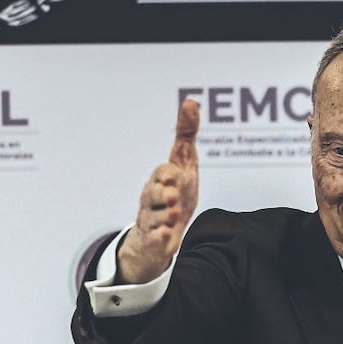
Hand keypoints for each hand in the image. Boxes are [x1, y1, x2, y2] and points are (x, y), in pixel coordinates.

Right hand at [117, 99, 200, 283]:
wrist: (165, 231)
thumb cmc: (176, 192)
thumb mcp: (183, 163)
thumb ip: (185, 135)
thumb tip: (190, 102)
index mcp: (159, 180)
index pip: (161, 173)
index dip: (167, 174)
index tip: (174, 174)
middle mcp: (152, 199)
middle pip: (151, 194)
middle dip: (161, 194)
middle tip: (173, 195)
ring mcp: (152, 220)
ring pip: (153, 217)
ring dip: (164, 215)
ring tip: (174, 214)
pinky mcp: (154, 241)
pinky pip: (153, 239)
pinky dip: (158, 237)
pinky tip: (166, 236)